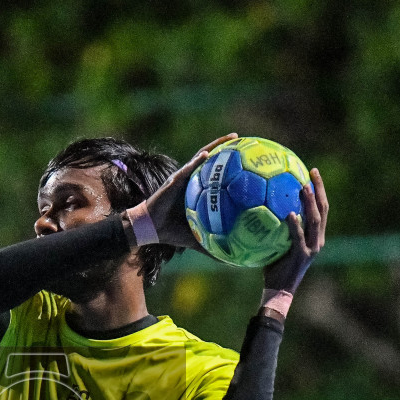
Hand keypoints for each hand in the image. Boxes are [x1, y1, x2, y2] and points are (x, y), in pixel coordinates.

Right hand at [136, 133, 239, 247]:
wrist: (151, 228)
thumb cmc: (172, 232)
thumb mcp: (197, 239)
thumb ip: (214, 246)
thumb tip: (232, 260)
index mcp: (199, 192)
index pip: (217, 177)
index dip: (231, 168)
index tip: (248, 163)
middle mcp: (193, 181)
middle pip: (213, 161)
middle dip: (227, 148)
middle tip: (244, 142)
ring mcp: (184, 178)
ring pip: (202, 157)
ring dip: (216, 146)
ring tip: (232, 138)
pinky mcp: (174, 180)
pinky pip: (187, 168)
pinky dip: (197, 161)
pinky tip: (208, 155)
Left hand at [262, 167, 328, 294]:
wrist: (279, 291)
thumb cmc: (274, 268)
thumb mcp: (276, 244)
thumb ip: (274, 226)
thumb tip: (257, 206)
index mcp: (315, 236)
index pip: (321, 208)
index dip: (319, 190)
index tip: (312, 172)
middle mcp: (318, 240)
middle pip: (323, 209)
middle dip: (320, 189)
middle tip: (312, 172)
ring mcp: (312, 248)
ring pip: (315, 221)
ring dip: (310, 203)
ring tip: (304, 188)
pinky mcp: (302, 256)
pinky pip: (299, 237)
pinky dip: (296, 225)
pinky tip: (290, 214)